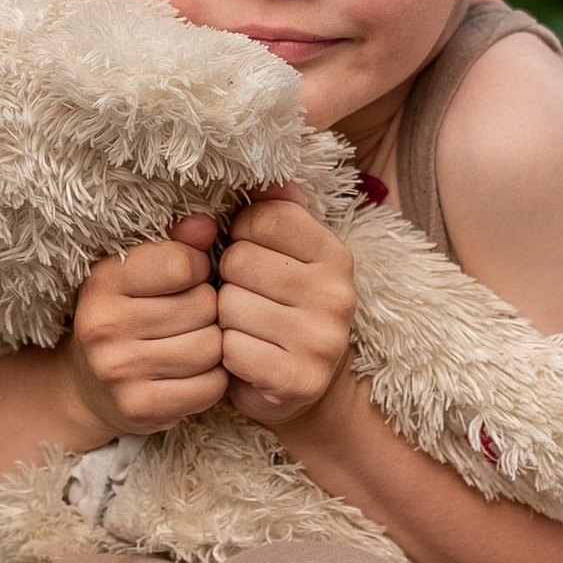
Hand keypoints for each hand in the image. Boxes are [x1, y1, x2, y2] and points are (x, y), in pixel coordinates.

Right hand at [66, 215, 226, 433]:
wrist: (87, 386)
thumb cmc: (126, 315)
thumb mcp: (137, 273)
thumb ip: (174, 243)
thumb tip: (207, 224)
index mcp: (103, 281)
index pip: (183, 264)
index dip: (197, 269)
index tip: (184, 280)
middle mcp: (104, 326)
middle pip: (204, 306)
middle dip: (207, 310)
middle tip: (190, 316)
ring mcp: (120, 371)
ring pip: (212, 347)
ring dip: (214, 345)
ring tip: (193, 341)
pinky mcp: (140, 408)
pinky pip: (211, 386)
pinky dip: (213, 379)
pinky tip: (193, 372)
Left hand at [215, 186, 354, 429]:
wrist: (302, 384)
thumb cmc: (280, 307)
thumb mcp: (284, 255)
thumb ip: (274, 212)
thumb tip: (265, 178)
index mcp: (334, 255)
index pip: (265, 218)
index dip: (241, 234)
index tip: (250, 254)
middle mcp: (337, 295)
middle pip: (240, 261)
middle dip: (228, 279)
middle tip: (246, 297)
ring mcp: (321, 340)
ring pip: (230, 306)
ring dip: (225, 319)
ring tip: (245, 327)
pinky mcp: (299, 380)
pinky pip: (231, 349)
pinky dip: (227, 354)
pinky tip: (246, 356)